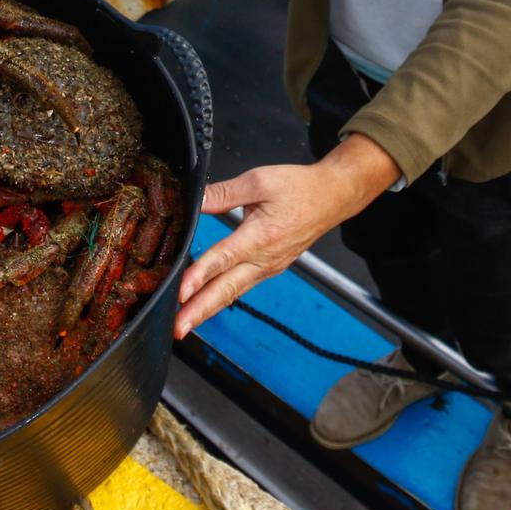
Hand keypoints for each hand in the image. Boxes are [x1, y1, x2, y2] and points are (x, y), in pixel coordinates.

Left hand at [174, 133, 402, 338]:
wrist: (331, 197)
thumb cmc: (300, 188)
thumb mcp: (259, 180)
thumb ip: (224, 193)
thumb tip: (197, 200)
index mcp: (260, 236)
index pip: (223, 259)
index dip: (199, 276)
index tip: (180, 292)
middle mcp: (265, 259)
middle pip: (227, 289)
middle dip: (200, 310)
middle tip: (179, 328)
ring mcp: (269, 267)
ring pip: (234, 292)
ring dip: (208, 308)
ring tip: (186, 323)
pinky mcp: (271, 268)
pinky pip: (243, 287)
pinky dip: (223, 298)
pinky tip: (208, 304)